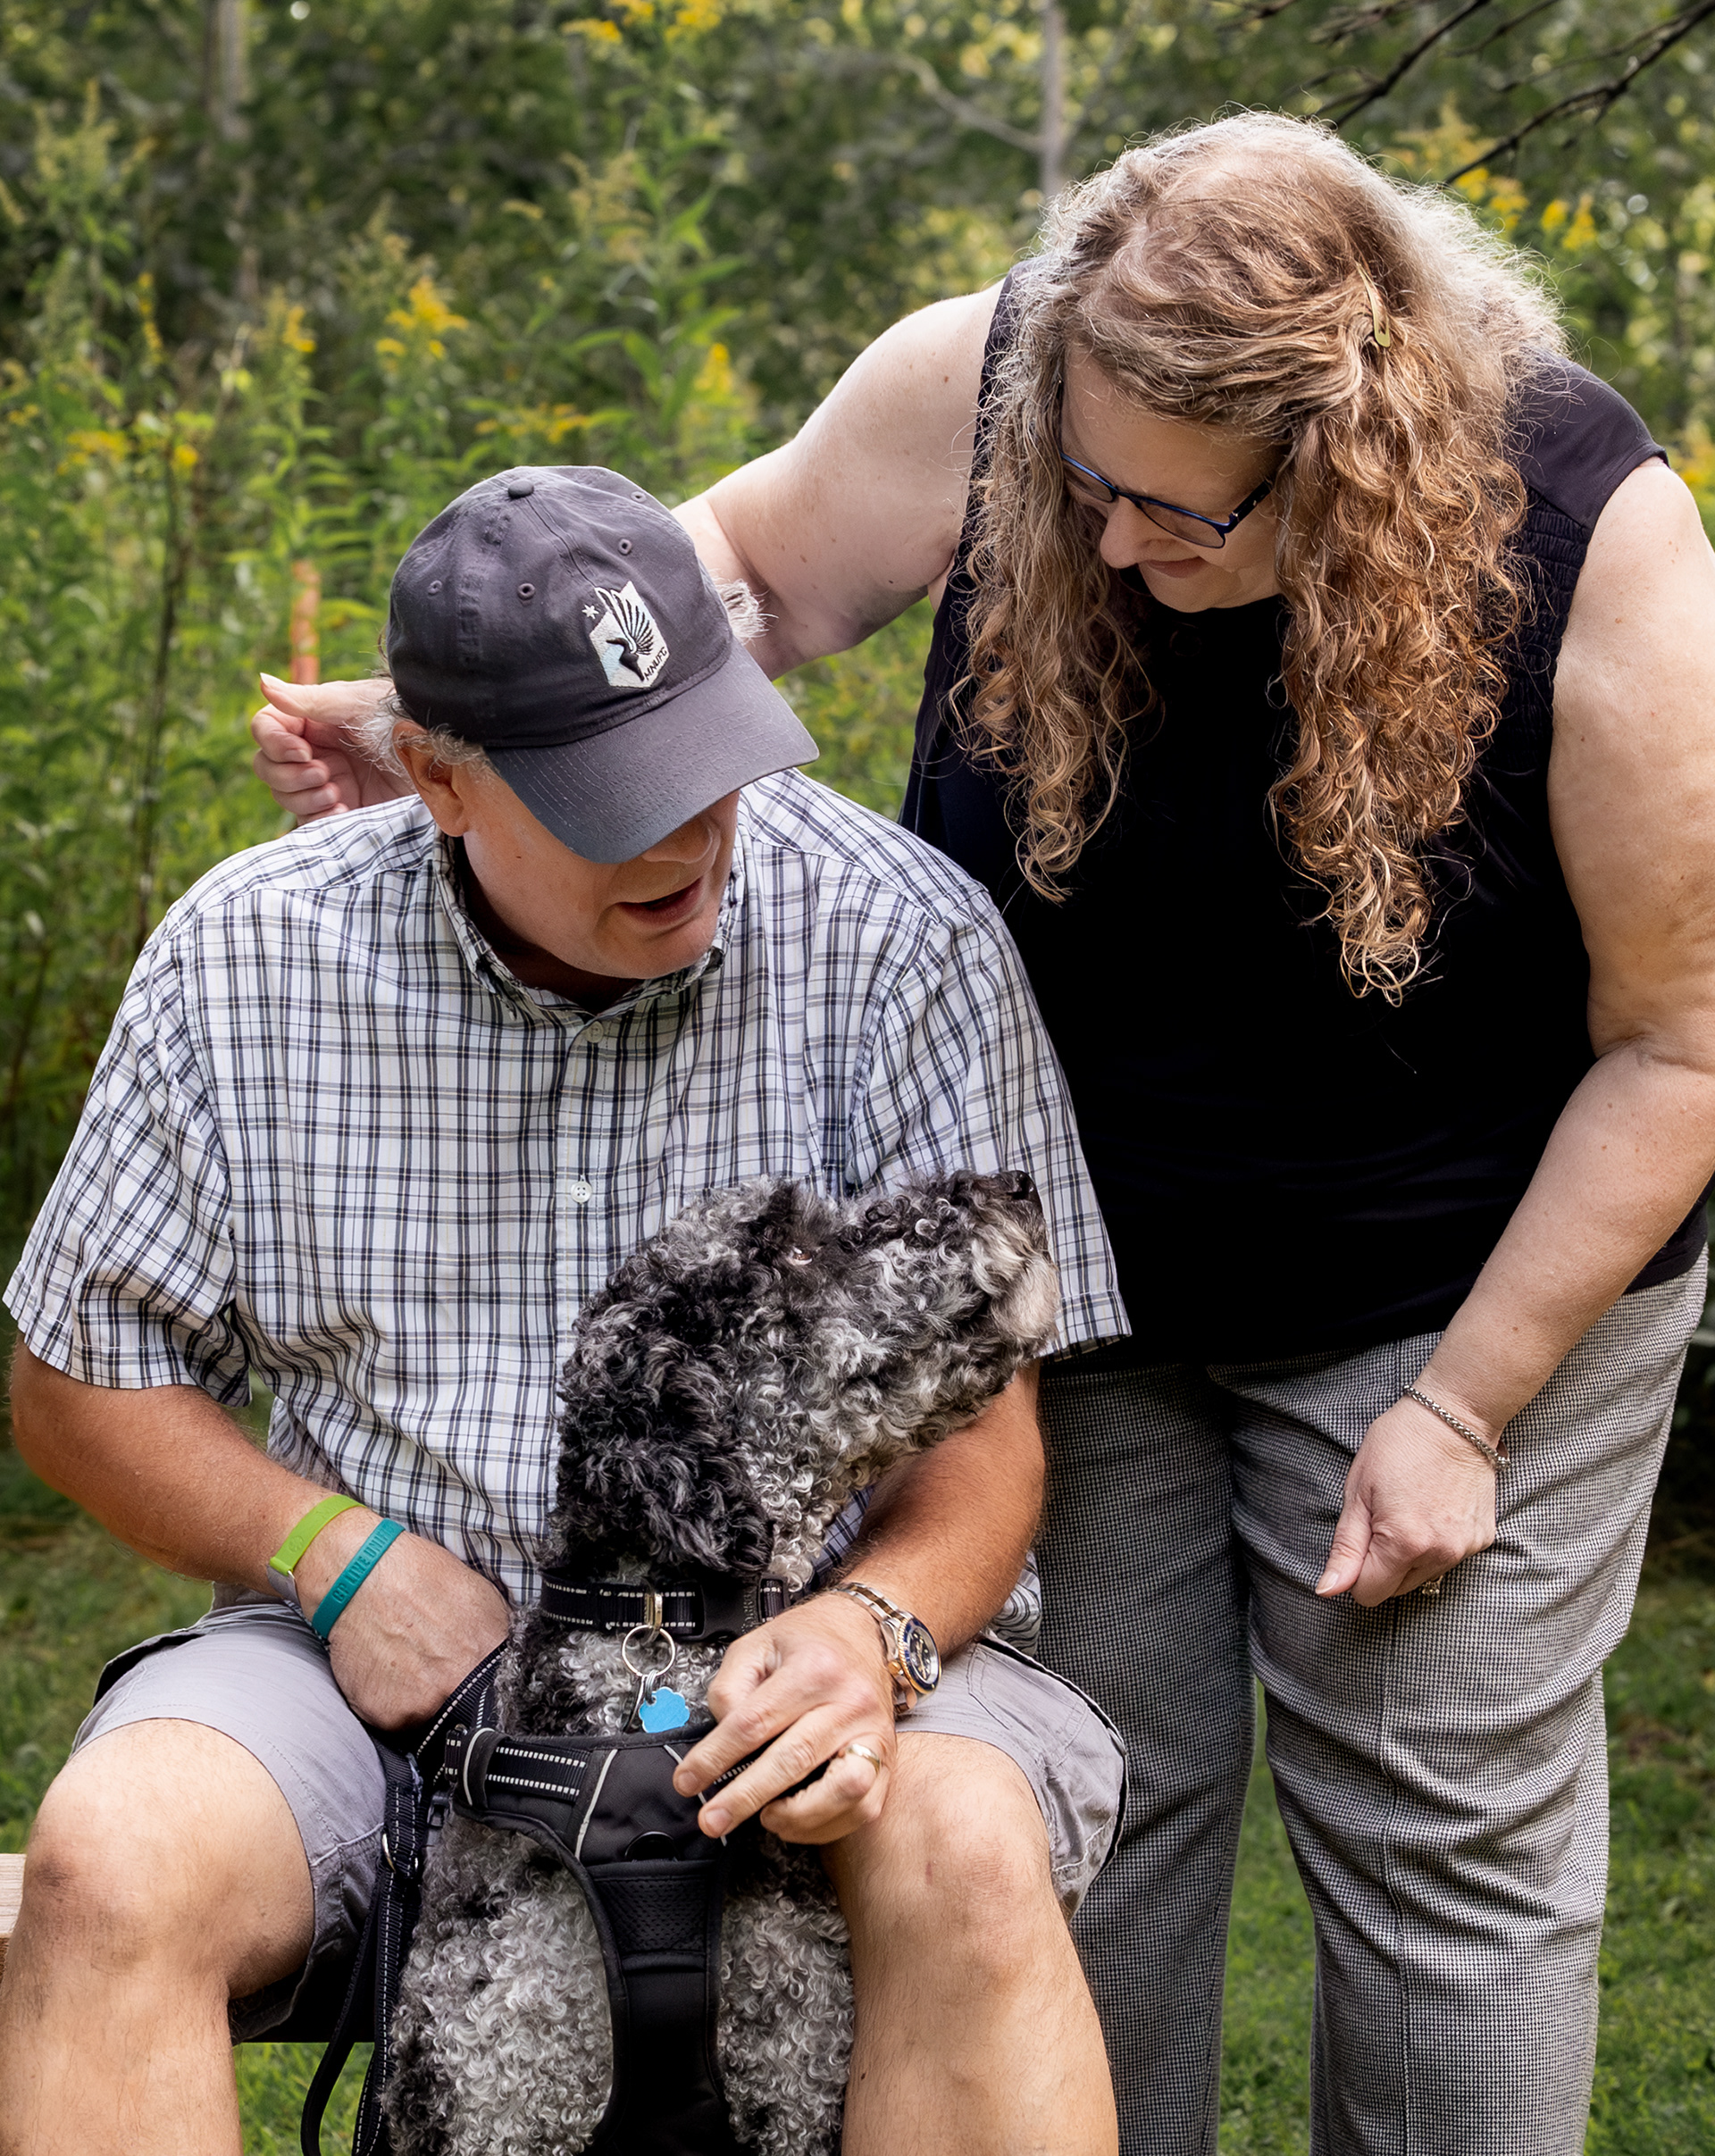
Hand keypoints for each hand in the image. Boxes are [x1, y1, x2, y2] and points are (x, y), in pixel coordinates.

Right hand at [250, 673, 409, 820]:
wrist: (447, 762)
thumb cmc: (406, 720)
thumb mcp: (358, 706)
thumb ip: (309, 700)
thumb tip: (261, 681)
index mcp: (314, 719)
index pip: (266, 729)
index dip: (274, 743)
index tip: (301, 752)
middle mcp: (316, 750)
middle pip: (267, 767)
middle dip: (288, 775)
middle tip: (324, 775)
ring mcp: (329, 781)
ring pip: (284, 796)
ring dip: (304, 797)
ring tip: (338, 793)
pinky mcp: (344, 810)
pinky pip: (311, 821)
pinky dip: (319, 819)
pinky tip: (343, 812)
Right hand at [295, 1508, 511, 1727]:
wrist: (361, 1574)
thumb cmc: (421, 1578)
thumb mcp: (481, 1598)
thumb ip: (497, 1640)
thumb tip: (508, 1666)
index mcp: (488, 1655)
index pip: (504, 1699)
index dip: (493, 1697)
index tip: (481, 1691)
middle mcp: (457, 1684)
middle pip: (466, 1713)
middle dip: (456, 1697)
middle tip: (436, 1670)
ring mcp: (419, 1704)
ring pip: (428, 1720)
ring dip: (422, 1702)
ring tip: (408, 1665)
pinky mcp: (384, 1714)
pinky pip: (394, 1721)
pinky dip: (391, 1702)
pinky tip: (386, 1670)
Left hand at [671, 1595, 897, 1843]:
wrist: (864, 1631)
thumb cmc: (807, 1642)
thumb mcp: (756, 1645)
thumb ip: (730, 1689)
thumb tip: (722, 1740)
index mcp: (814, 1668)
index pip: (754, 1723)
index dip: (714, 1757)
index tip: (688, 1781)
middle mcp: (850, 1701)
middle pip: (793, 1761)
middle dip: (745, 1797)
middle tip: (713, 1819)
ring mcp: (874, 1732)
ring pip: (843, 1791)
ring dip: (798, 1816)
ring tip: (766, 1817)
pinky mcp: (888, 1757)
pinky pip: (864, 1807)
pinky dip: (825, 1824)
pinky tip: (795, 1819)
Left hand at [1315, 1390, 1499, 1606]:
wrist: (1455, 1418)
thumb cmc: (1399, 1445)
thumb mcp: (1358, 1492)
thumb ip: (1346, 1548)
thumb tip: (1329, 1591)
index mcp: (1403, 1543)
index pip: (1369, 1594)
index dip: (1356, 1573)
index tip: (1360, 1541)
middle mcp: (1440, 1553)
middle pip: (1397, 1590)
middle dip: (1383, 1565)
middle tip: (1383, 1519)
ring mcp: (1466, 1548)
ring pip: (1424, 1576)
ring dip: (1411, 1556)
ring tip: (1410, 1511)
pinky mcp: (1483, 1539)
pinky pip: (1449, 1558)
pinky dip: (1437, 1544)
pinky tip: (1434, 1509)